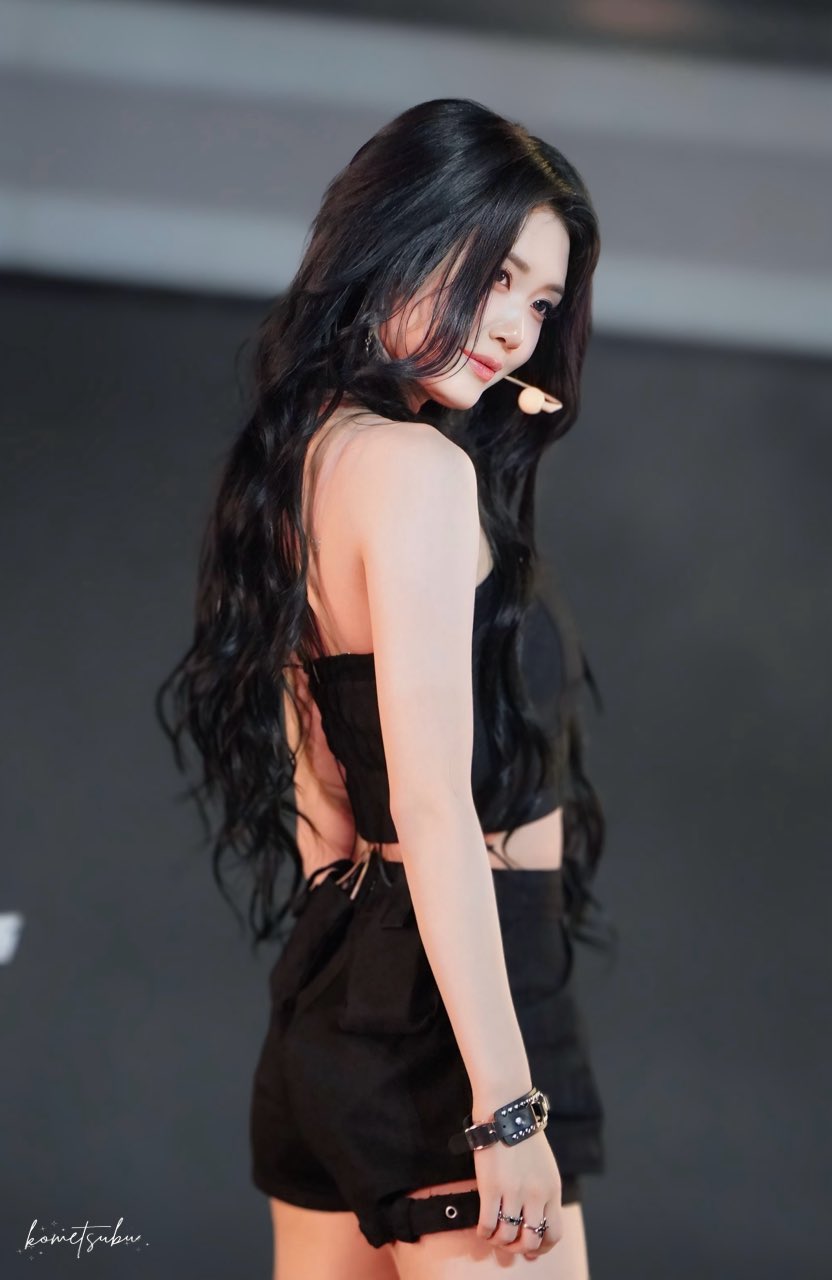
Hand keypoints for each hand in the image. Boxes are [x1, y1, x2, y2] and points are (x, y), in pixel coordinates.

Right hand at [473, 1127, 563, 1259]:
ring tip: (493, 1236)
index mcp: (552, 1189)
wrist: (507, 1108)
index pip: (554, 1233)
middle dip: (519, 1248)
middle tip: (509, 1243)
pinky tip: (481, 1229)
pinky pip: (487, 1224)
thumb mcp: (545, 1166)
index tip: (531, 1249)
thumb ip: (543, 1192)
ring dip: (499, 1241)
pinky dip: (484, 1233)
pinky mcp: (491, 1187)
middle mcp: (536, 1195)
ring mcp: (513, 1192)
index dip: (542, 1248)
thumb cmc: (523, 1134)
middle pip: (531, 1240)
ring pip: (508, 1237)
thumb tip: (535, 1219)